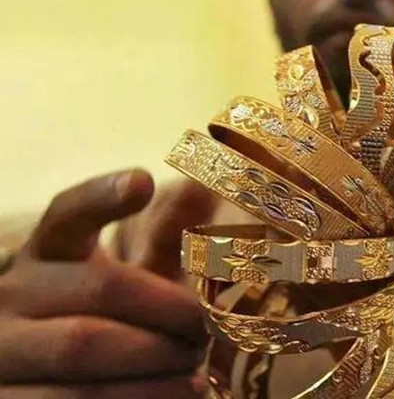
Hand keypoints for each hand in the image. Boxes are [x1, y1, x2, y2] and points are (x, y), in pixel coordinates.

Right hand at [0, 170, 210, 397]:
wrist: (38, 381)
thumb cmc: (104, 322)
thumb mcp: (128, 279)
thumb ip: (163, 238)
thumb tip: (203, 185)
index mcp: (47, 253)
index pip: (67, 214)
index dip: (102, 196)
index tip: (143, 181)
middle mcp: (13, 294)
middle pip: (98, 289)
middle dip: (167, 310)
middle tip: (207, 329)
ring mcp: (2, 350)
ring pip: (81, 352)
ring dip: (154, 362)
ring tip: (198, 370)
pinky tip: (177, 395)